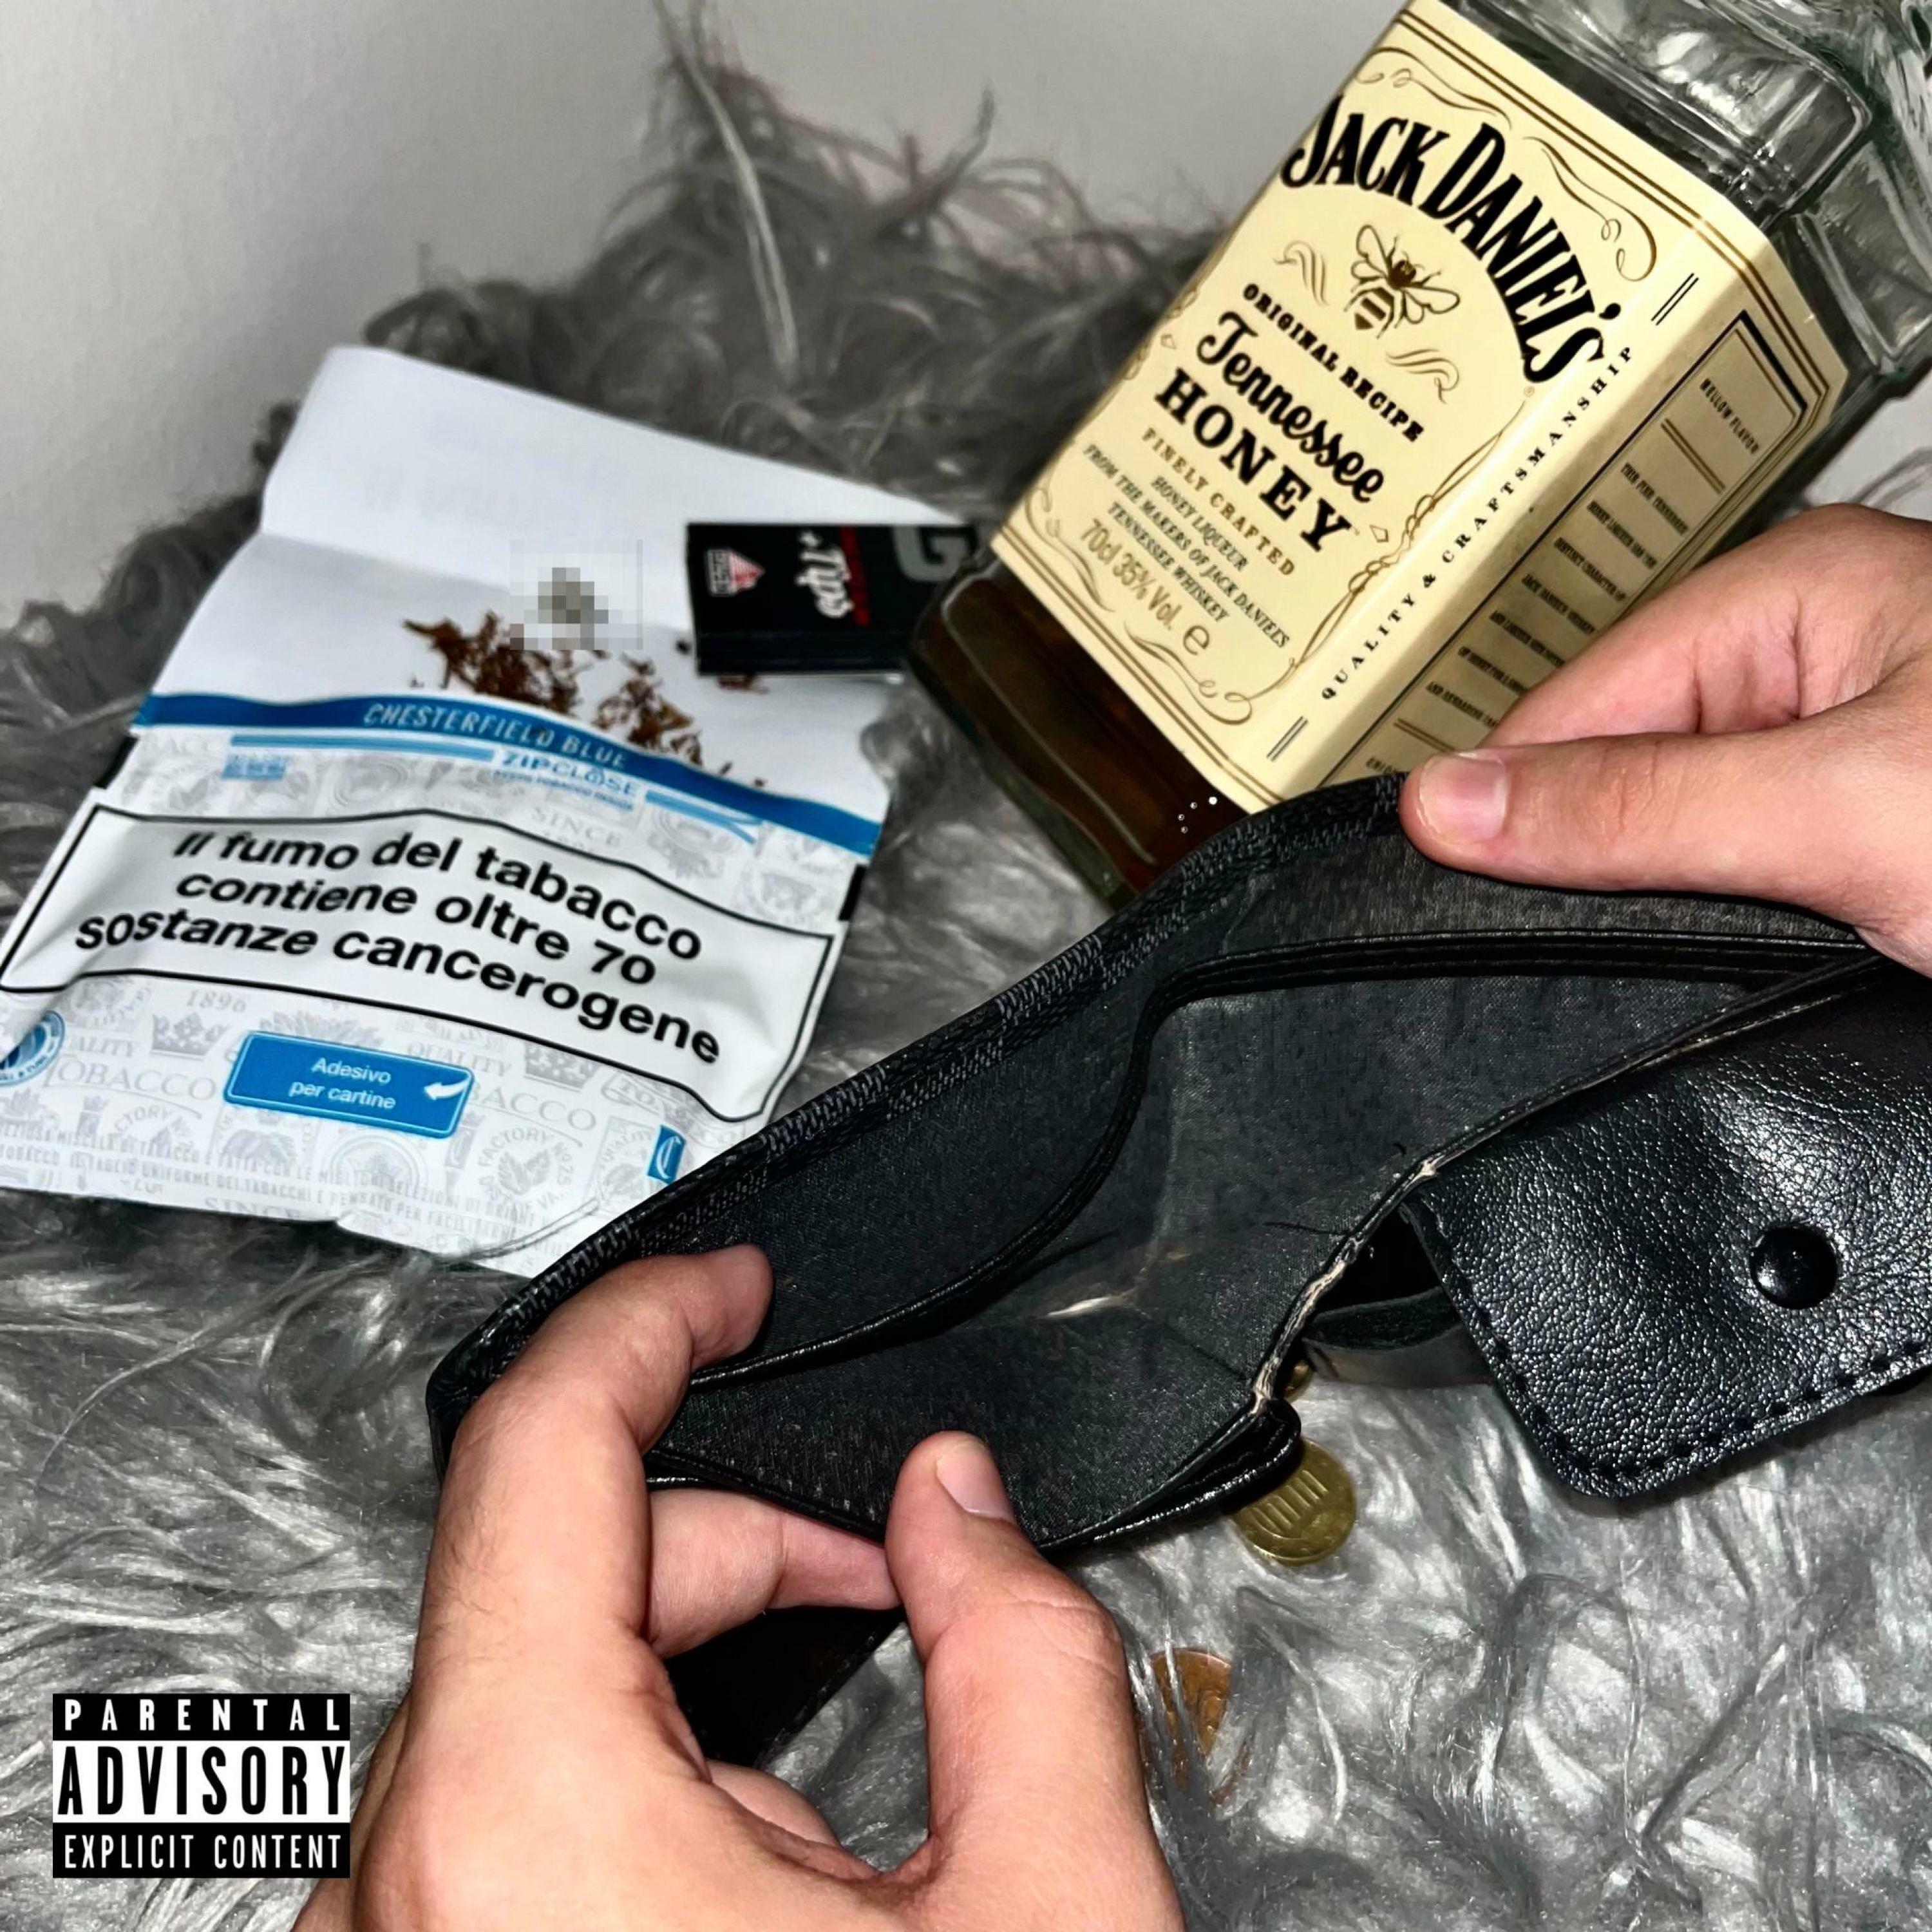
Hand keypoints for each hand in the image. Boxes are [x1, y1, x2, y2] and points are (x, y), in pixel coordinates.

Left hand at [297, 1247, 1180, 1931]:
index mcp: (524, 1815)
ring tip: (855, 1803)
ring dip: (705, 1690)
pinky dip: (646, 1795)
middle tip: (890, 1572)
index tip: (730, 1281)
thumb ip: (1023, 1652)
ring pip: (539, 1705)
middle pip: (562, 1580)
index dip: (654, 1321)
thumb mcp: (1043, 1912)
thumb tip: (966, 1507)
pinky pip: (513, 1819)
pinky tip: (773, 1888)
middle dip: (740, 1545)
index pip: (544, 1447)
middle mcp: (406, 1885)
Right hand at [1401, 504, 1931, 972]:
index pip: (1574, 703)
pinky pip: (1732, 869)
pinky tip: (1750, 952)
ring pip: (1669, 826)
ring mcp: (1837, 743)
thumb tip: (1455, 803)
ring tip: (1700, 942)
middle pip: (1615, 764)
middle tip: (1597, 943)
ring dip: (1662, 894)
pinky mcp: (1855, 822)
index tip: (1457, 884)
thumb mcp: (1841, 808)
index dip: (1512, 803)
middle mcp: (1810, 653)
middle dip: (1598, 854)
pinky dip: (1724, 920)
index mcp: (1794, 593)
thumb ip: (1642, 808)